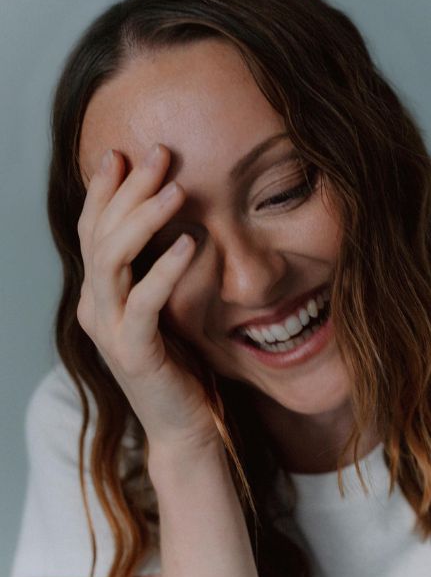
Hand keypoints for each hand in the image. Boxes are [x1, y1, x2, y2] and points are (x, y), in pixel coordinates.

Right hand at [76, 144, 219, 452]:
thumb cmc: (179, 361)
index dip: (105, 190)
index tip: (123, 153)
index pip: (94, 230)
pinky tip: (190, 243)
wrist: (184, 423)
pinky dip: (165, 269)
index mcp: (99, 294)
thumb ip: (153, 271)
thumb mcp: (162, 307)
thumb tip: (168, 223)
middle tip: (158, 153)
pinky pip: (144, 302)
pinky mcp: (134, 353)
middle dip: (128, 190)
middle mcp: (94, 307)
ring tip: (175, 188)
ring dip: (143, 220)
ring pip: (112, 261)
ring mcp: (109, 331)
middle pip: (100, 235)